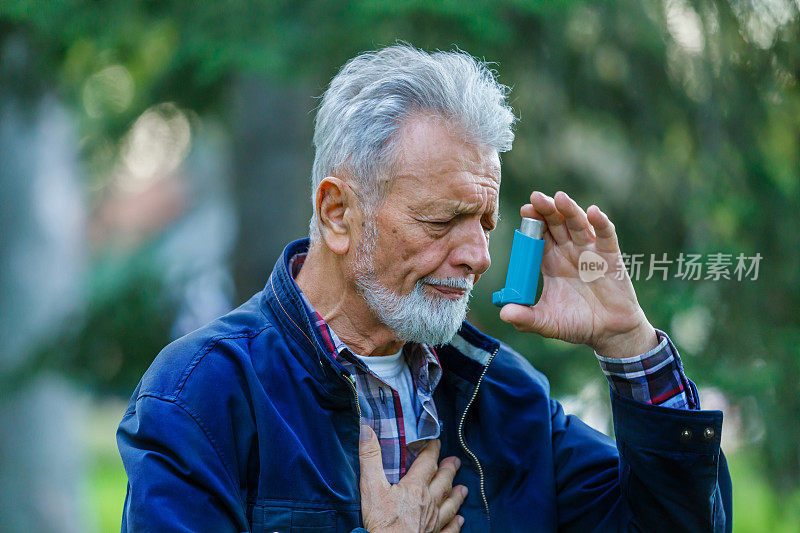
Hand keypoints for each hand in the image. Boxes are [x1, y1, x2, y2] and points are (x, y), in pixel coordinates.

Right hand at [359, 425, 466, 532]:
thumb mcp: (370, 487)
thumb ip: (370, 458)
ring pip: (450, 505)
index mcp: (415, 488)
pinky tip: (459, 520)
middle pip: (443, 483)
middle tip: (455, 461)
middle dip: (449, 470)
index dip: (432, 450)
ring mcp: (434, 523)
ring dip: (456, 495)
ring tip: (463, 488)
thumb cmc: (382, 524)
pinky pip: (449, 530)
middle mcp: (429, 503)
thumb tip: (367, 430)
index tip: (436, 442)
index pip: (427, 463)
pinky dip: (455, 524)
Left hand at [499, 191, 657, 357]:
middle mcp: (568, 251)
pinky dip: (601, 223)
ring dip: (569, 210)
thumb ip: (526, 318)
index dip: (532, 223)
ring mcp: (589, 251)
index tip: (524, 211)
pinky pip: (606, 236)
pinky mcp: (610, 257)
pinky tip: (594, 213)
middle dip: (546, 210)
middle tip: (535, 198)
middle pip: (555, 224)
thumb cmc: (576, 324)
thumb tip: (504, 314)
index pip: (538, 236)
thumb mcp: (547, 322)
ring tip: (559, 198)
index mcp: (550, 262)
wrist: (609, 332)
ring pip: (578, 224)